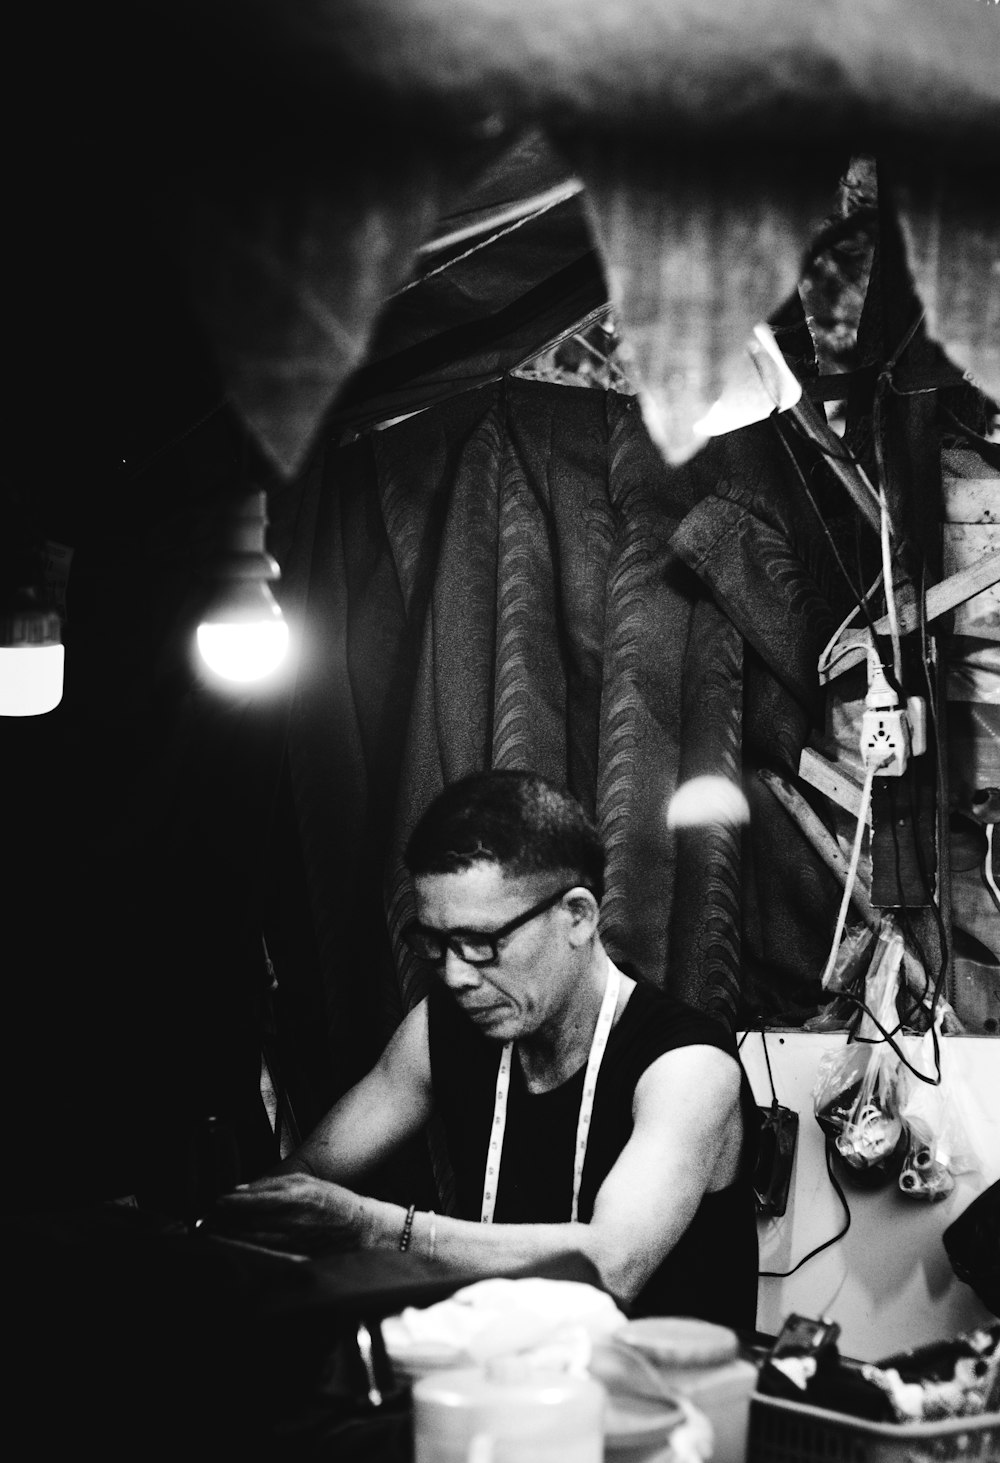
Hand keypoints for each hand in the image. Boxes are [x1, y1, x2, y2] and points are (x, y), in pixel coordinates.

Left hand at [201, 1172, 367, 1254]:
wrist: (360, 1229)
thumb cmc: (334, 1202)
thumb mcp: (306, 1182)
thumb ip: (273, 1184)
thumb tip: (243, 1189)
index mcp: (297, 1197)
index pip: (255, 1200)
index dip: (232, 1202)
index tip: (218, 1201)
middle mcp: (293, 1220)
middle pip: (249, 1222)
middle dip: (226, 1220)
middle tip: (210, 1218)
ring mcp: (293, 1241)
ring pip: (253, 1239)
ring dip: (232, 1235)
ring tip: (218, 1231)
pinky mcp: (294, 1255)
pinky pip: (264, 1252)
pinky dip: (247, 1248)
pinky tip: (238, 1244)